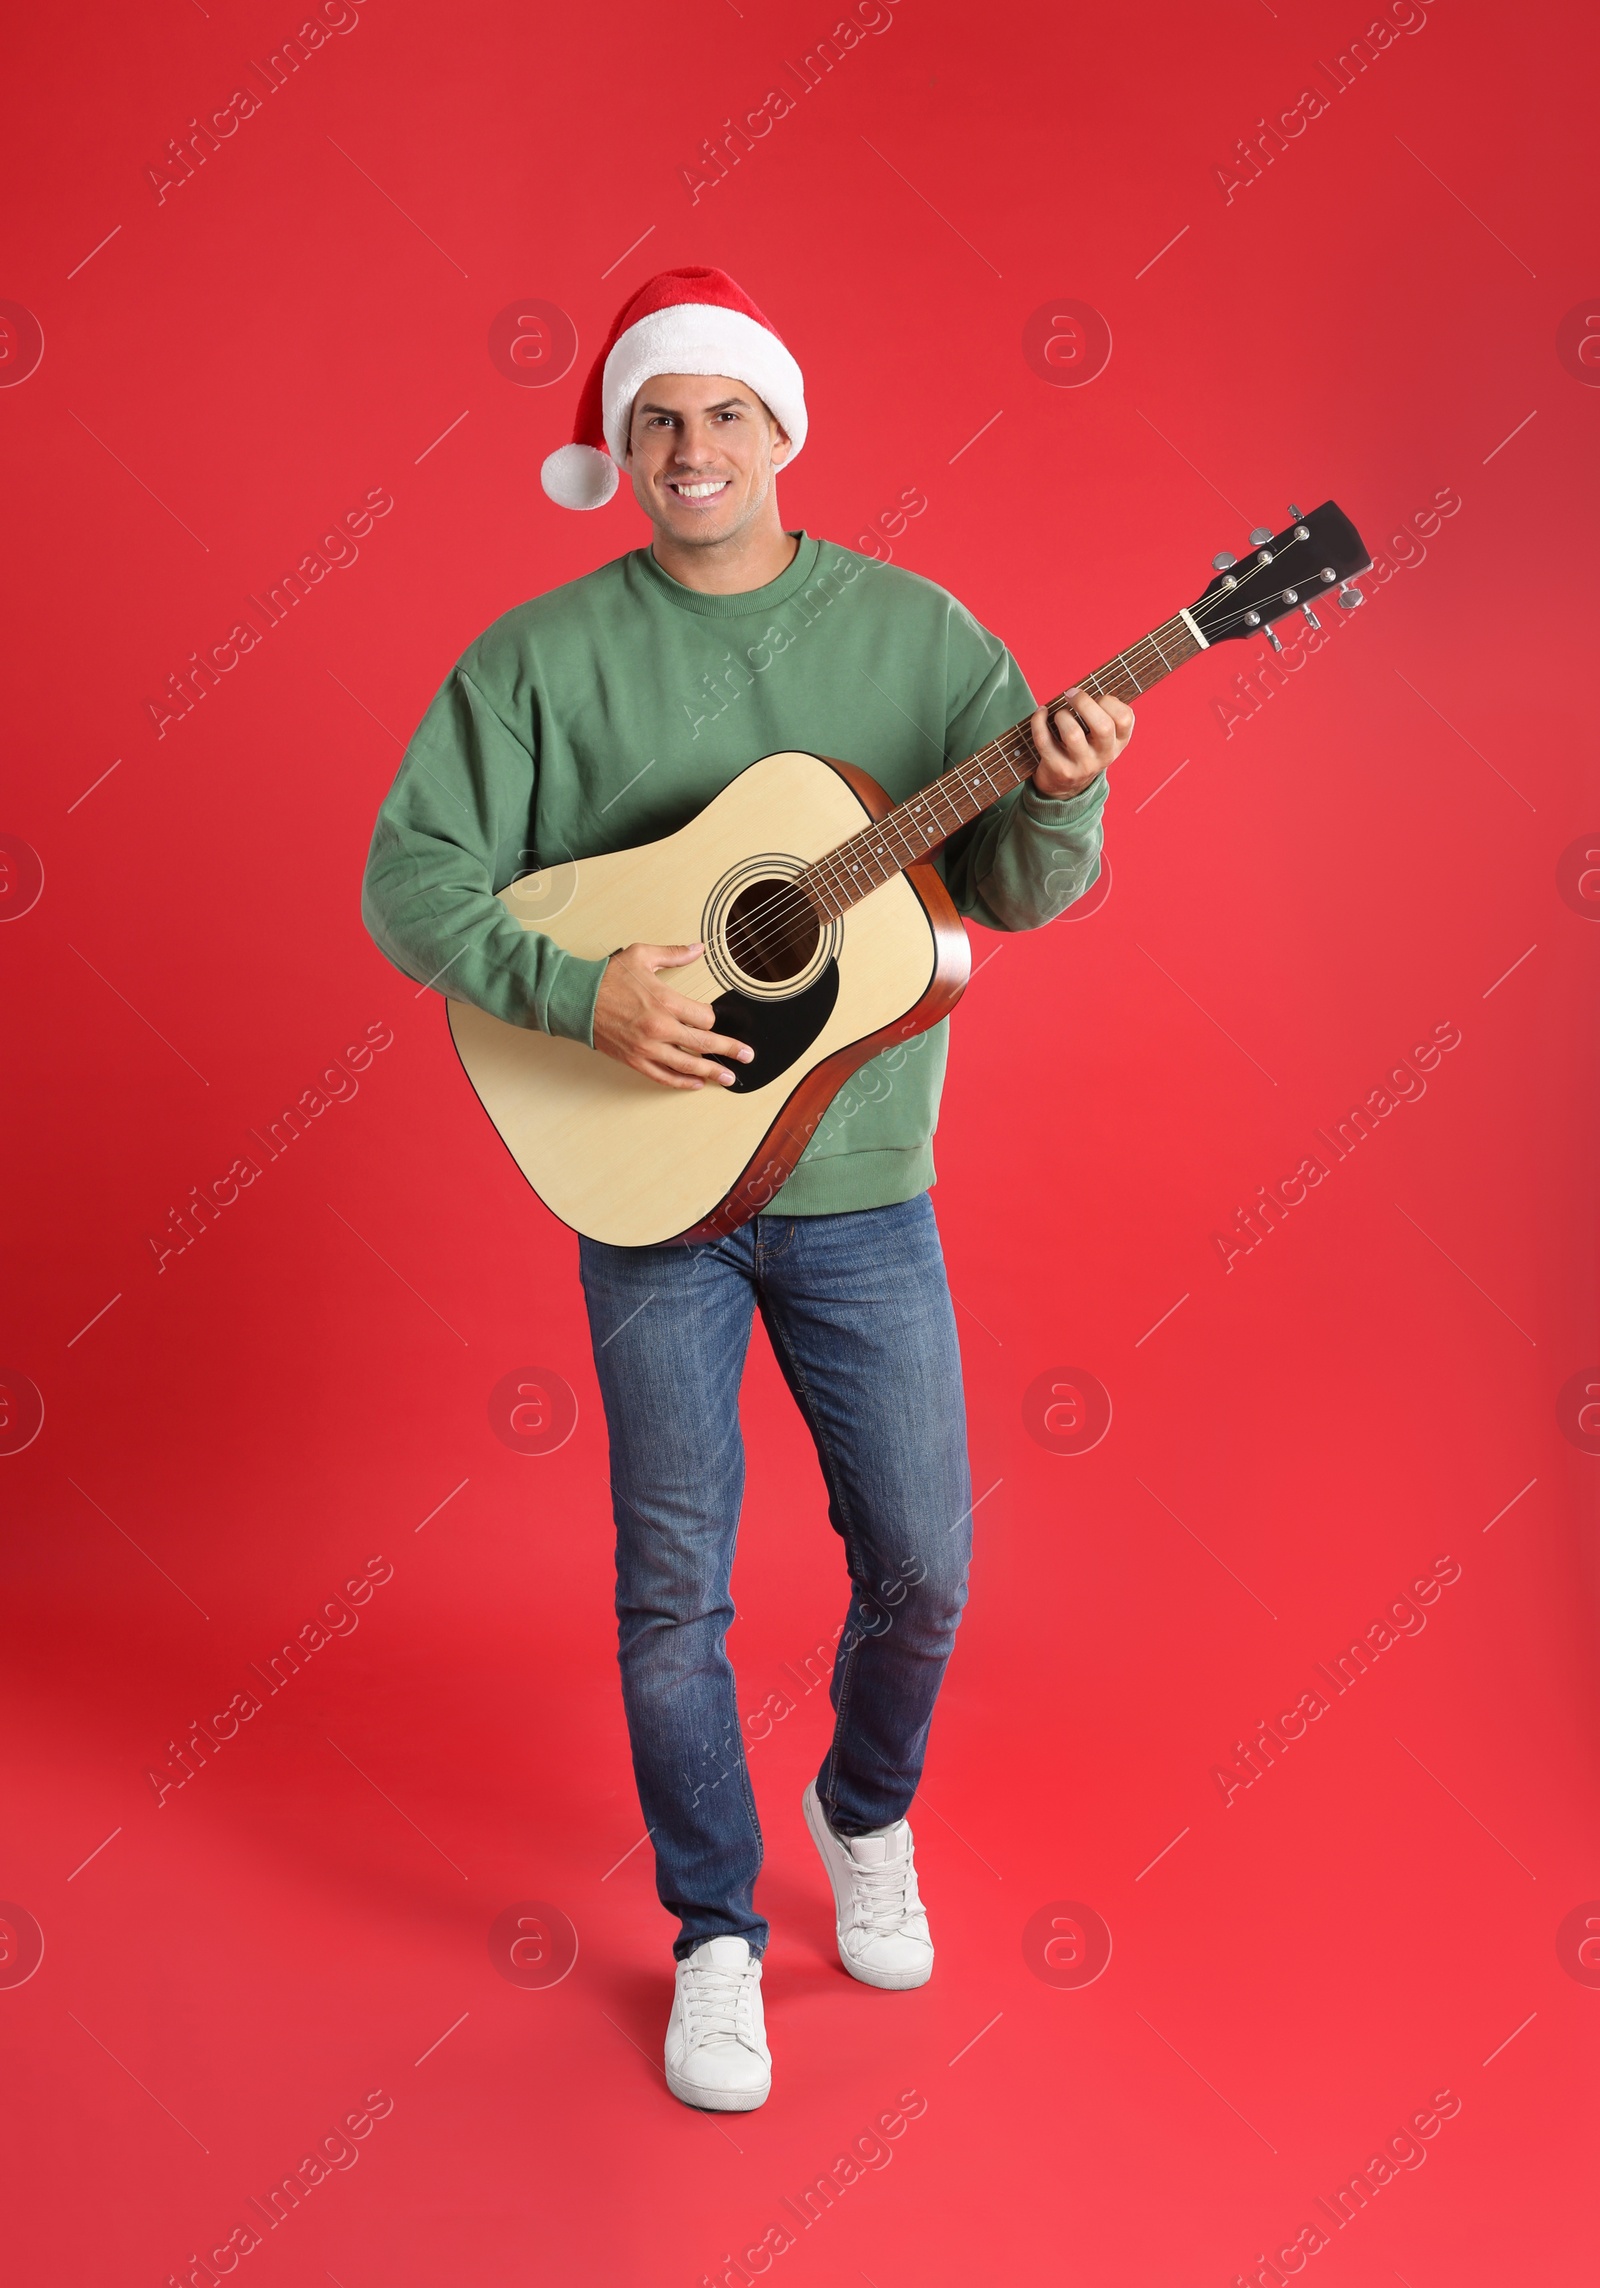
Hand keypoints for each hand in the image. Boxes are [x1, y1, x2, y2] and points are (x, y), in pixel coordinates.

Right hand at [591, 941, 753, 1090]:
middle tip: (747, 1056)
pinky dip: (681, 1082)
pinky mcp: (635, 1060)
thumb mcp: (643, 956)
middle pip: (703, 1043)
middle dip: (729, 1050)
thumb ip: (674, 954)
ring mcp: (647, 1047)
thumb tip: (699, 948)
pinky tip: (696, 1084)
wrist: (576, 998)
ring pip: (687, 1065)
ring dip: (711, 1072)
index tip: (719, 1020)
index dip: (715, 1020)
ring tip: (729, 1077)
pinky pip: (663, 1076)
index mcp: (665, 1001)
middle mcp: (659, 1027)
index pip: (704, 1018)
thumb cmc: (607, 977)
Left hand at [1028, 686, 1133, 798]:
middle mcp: (1104, 756)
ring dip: (1062, 715)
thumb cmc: (1084, 748)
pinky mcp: (1059, 769)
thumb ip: (1101, 714)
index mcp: (1119, 742)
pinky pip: (1044, 741)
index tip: (1097, 698)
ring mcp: (1082, 765)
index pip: (1125, 718)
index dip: (1109, 701)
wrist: (1066, 786)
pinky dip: (1038, 721)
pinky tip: (1041, 713)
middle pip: (1103, 726)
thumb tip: (1079, 688)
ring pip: (1073, 734)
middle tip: (1071, 694)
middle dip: (1084, 702)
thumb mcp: (1102, 737)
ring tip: (1059, 714)